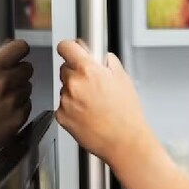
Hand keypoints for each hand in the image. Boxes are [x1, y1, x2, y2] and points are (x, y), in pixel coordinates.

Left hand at [56, 40, 151, 168]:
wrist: (123, 141)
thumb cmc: (127, 114)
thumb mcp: (124, 79)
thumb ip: (109, 63)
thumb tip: (102, 57)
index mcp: (89, 70)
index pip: (66, 47)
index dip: (70, 47)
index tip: (72, 49)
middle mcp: (74, 84)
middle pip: (65, 68)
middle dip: (76, 72)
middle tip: (93, 84)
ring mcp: (65, 101)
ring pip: (65, 88)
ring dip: (75, 91)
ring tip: (94, 103)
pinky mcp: (61, 116)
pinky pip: (63, 105)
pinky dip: (72, 107)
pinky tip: (87, 113)